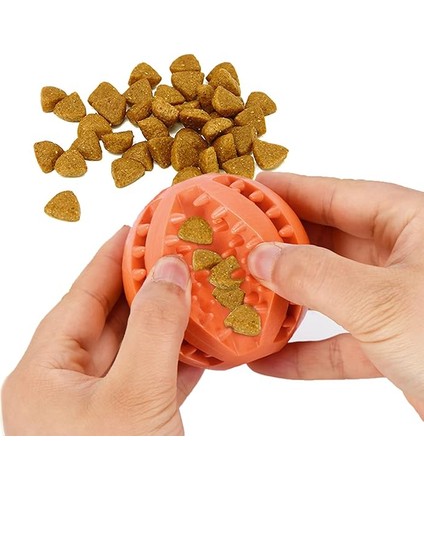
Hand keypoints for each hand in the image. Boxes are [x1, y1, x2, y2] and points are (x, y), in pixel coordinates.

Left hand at [1, 227, 201, 434]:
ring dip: (166, 326)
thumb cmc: (112, 483)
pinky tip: (201, 344)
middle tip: (175, 256)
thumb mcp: (136, 394)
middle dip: (145, 289)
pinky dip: (177, 363)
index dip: (110, 260)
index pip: (79, 299)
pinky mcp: (126, 430)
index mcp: (44, 377)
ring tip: (195, 292)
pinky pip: (151, 382)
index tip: (138, 229)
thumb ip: (154, 327)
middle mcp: (64, 391)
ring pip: (133, 352)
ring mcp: (96, 412)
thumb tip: (169, 272)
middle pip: (108, 322)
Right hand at [248, 173, 423, 418]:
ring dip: (288, 302)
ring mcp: (400, 302)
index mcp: (413, 224)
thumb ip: (315, 276)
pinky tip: (269, 360)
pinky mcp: (396, 344)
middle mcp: (406, 257)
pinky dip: (307, 353)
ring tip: (243, 299)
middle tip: (236, 246)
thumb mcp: (381, 300)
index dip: (292, 191)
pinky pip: (342, 343)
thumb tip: (262, 256)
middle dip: (282, 247)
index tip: (250, 191)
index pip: (340, 194)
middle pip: (331, 241)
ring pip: (332, 293)